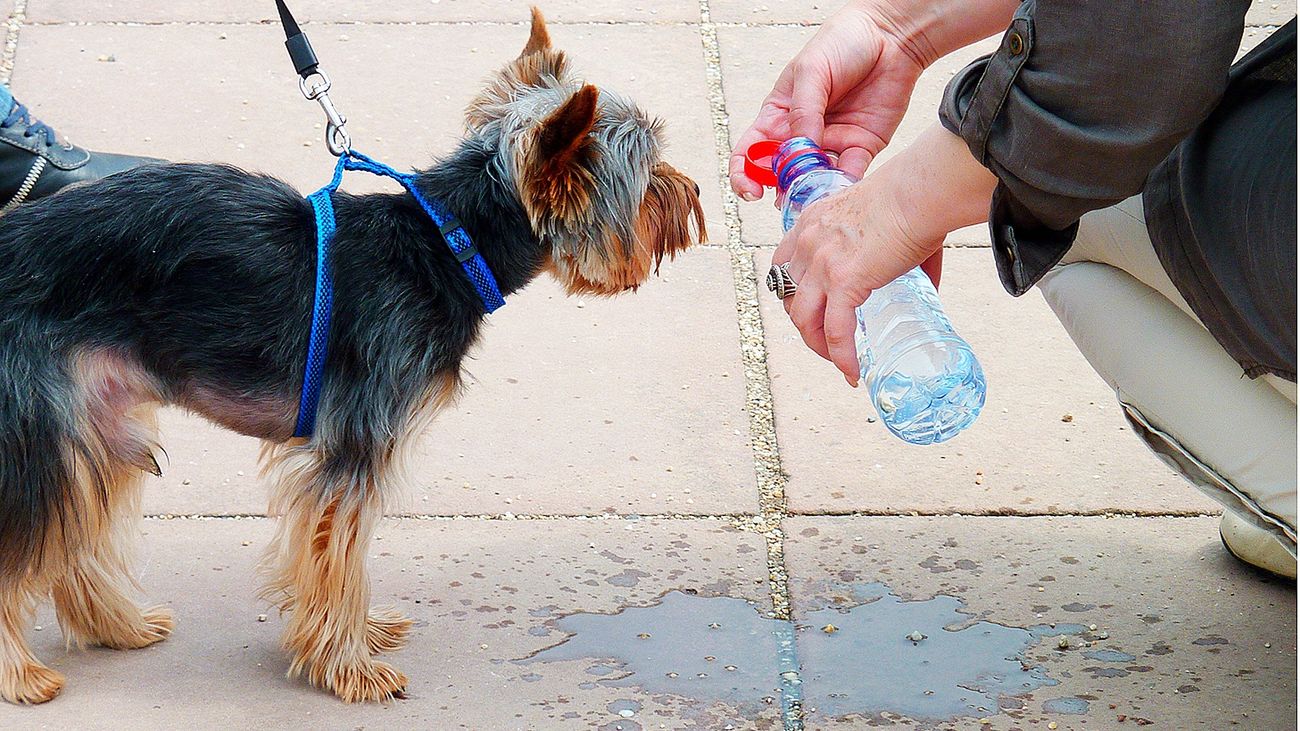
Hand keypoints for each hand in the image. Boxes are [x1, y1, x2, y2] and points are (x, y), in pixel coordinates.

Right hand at [729, 1, 929, 199]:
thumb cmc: (843, 43)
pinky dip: (842, 186)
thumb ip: (803, 112)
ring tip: (813, 193)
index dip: (744, 174)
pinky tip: (839, 187)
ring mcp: (831, 143)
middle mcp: (801, 134)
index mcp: (779, 115)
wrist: (890, 35)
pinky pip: (848, 174)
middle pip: (781, 173)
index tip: (751, 191)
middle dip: (780, 189)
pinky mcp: (860, 147)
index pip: (751, 152)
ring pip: (814, 179)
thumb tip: (798, 151)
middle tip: (787, 195)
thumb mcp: (812, 70)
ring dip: (811, 191)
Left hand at [775, 177, 942, 384]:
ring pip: (804, 320)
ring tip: (840, 361)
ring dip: (818, 346)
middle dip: (805, 325)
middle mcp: (808, 243)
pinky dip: (842, 356)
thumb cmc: (913, 198)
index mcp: (811, 223)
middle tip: (828, 342)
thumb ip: (892, 251)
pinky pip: (836, 331)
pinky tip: (853, 370)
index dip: (792, 294)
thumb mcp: (882, 219)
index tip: (810, 310)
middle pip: (789, 297)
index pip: (783, 266)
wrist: (920, 191)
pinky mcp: (844, 281)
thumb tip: (926, 287)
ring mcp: (822, 263)